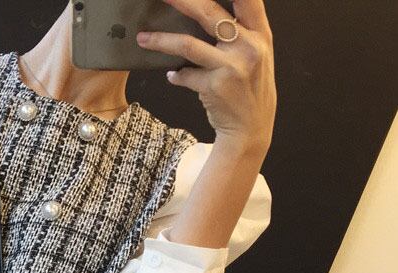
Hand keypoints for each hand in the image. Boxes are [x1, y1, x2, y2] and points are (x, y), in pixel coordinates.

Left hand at [136, 0, 275, 153]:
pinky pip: (185, 75)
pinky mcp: (214, 87)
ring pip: (188, 44)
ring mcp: (230, 67)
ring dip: (161, 40)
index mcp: (260, 34)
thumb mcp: (256, 55)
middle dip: (182, 1)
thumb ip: (242, 32)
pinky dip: (176, 75)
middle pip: (209, 13)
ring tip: (143, 38)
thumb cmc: (250, 89)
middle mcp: (248, 46)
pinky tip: (172, 75)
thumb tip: (207, 12)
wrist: (250, 128)